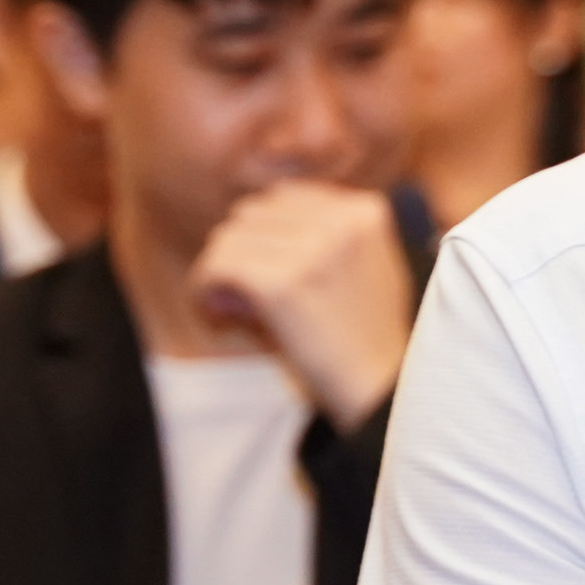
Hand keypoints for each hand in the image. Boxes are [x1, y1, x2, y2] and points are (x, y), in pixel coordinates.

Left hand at [185, 180, 414, 427]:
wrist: (379, 385)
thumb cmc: (363, 332)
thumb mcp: (362, 264)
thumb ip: (319, 234)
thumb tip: (238, 225)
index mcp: (363, 210)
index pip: (282, 198)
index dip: (260, 234)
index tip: (256, 267)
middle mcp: (340, 221)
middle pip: (250, 215)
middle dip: (237, 251)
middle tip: (235, 292)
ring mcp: (312, 249)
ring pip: (227, 239)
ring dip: (217, 272)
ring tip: (226, 305)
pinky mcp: (282, 283)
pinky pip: (217, 267)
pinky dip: (205, 288)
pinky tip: (216, 311)